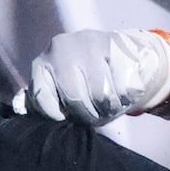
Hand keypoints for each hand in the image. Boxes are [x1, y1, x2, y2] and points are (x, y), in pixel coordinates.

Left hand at [17, 27, 169, 124]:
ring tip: (110, 105)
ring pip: (102, 95)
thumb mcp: (62, 91)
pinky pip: (123, 86)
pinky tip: (124, 92)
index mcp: (42, 64)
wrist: (120, 53)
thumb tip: (42, 128)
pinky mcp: (115, 44)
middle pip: (75, 99)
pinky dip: (127, 97)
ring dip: (110, 108)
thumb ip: (52, 105)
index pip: (42, 97)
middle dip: (89, 115)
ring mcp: (88, 43)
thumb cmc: (85, 81)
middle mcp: (60, 48)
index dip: (57, 115)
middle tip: (97, 116)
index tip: (68, 118)